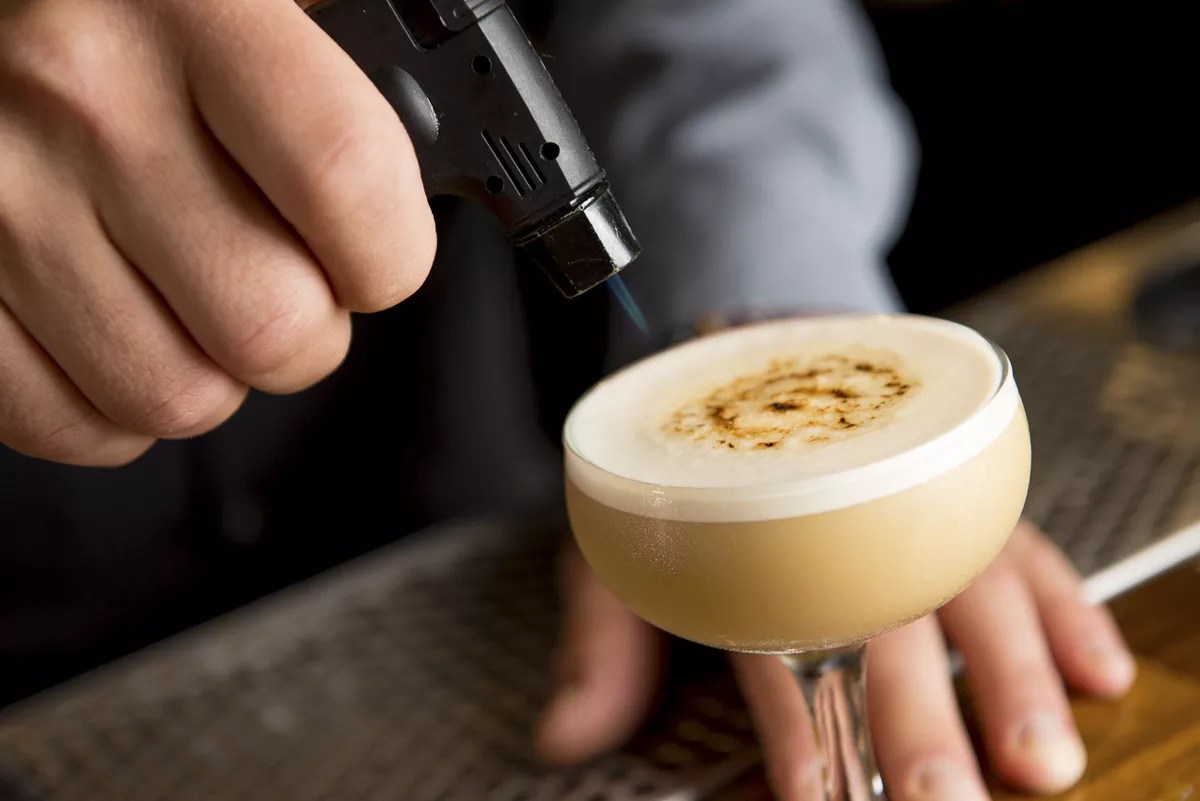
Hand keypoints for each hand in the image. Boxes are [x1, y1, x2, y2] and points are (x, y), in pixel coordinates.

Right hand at [0, 0, 434, 464]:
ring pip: (178, 396)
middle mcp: (83, 98)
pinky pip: (65, 421)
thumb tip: (424, 155)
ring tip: (196, 297)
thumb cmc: (127, 4)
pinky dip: (115, 406)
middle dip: (311, 331)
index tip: (384, 258)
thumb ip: (327, 61)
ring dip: (216, 371)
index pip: (347, 178)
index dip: (392, 253)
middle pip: (273, 325)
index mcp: (194, 4)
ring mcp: (0, 196)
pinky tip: (126, 331)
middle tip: (292, 283)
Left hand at [537, 522, 1136, 798]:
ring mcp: (913, 504)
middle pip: (888, 627)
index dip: (799, 729)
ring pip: (971, 587)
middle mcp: (845, 526)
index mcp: (756, 544)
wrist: (745, 351)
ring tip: (1040, 757)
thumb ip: (604, 644)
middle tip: (945, 800)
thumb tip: (561, 738)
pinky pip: (1026, 544)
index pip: (778, 643)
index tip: (820, 794)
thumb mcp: (628, 546)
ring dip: (1013, 674)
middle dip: (918, 722)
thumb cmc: (692, 472)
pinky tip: (1099, 670)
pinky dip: (1067, 604)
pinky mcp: (961, 490)